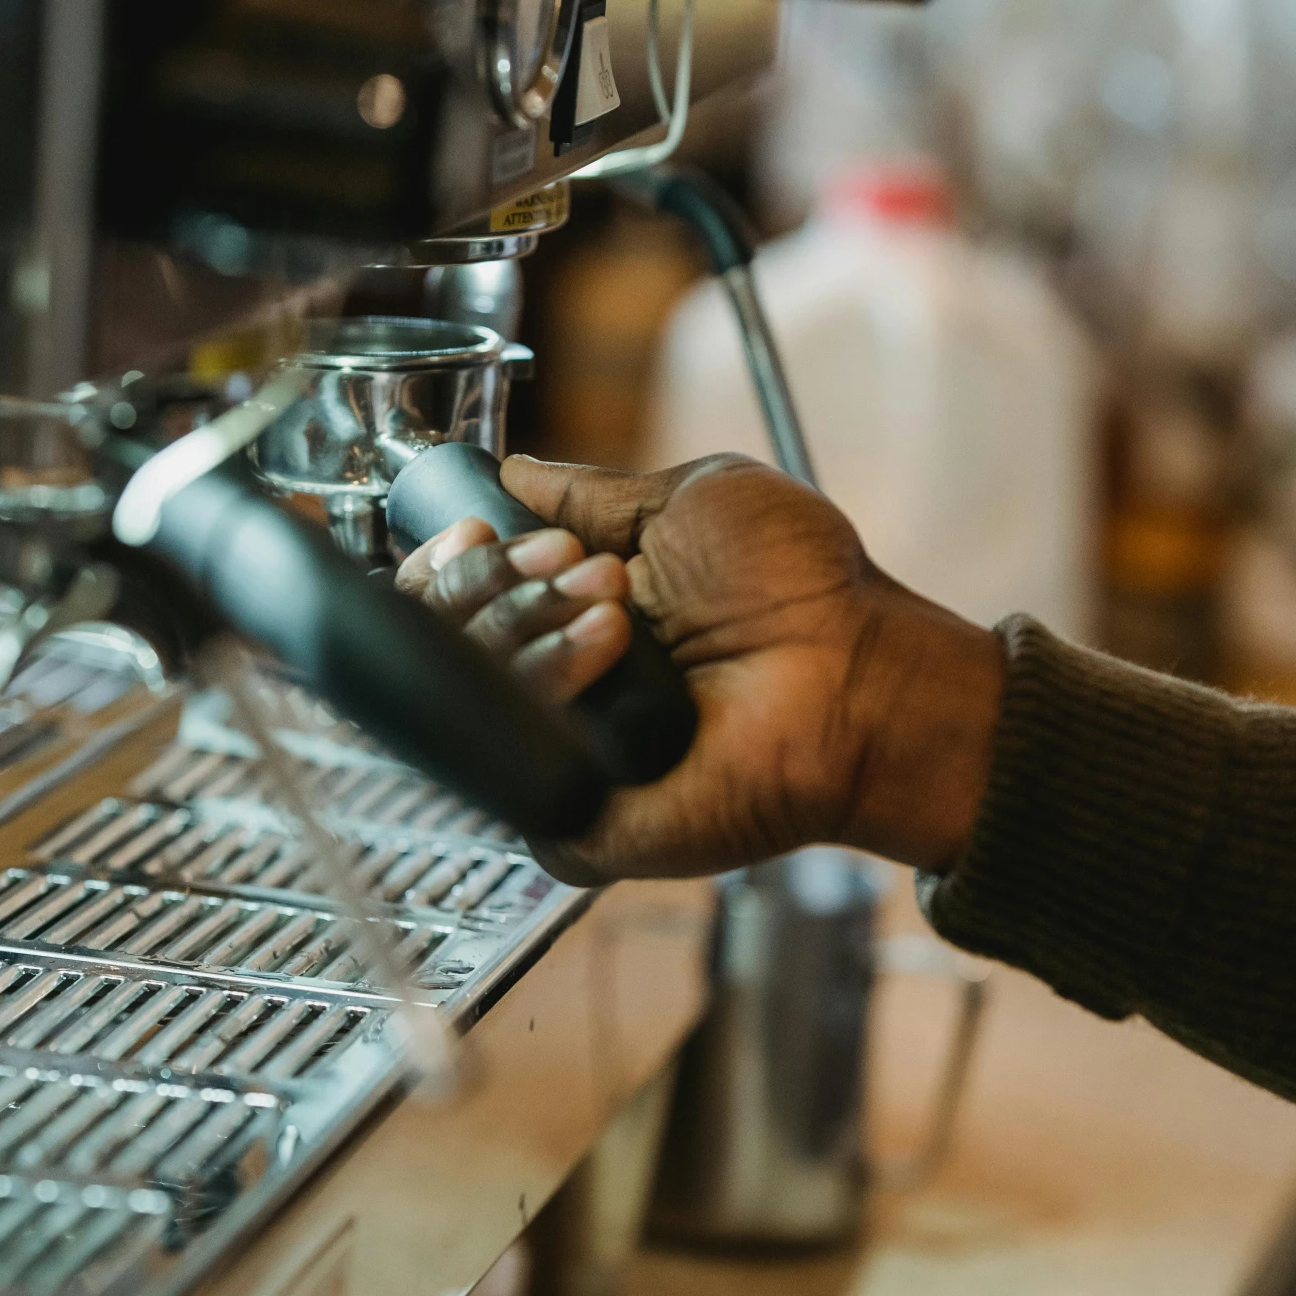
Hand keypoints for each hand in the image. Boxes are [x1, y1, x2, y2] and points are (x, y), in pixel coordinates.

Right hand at [395, 451, 1003, 885]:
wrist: (855, 675)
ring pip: (465, 695)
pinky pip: (504, 776)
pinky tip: (598, 667)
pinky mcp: (574, 822)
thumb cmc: (801, 591)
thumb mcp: (687, 502)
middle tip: (585, 574)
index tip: (475, 532)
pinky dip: (541, 702)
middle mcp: (555, 685)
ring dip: (530, 633)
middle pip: (440, 639)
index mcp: (571, 614)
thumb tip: (513, 473)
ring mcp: (560, 756)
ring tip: (620, 623)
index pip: (458, 593)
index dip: (451, 558)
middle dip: (501, 585)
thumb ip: (589, 494)